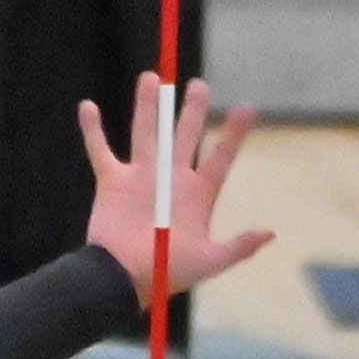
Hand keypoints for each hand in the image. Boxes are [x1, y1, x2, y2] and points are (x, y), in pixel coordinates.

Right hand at [77, 71, 272, 302]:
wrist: (121, 280)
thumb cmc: (166, 274)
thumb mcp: (209, 262)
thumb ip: (238, 247)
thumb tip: (270, 233)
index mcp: (197, 195)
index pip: (220, 157)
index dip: (234, 134)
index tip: (247, 108)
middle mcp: (170, 180)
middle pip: (184, 136)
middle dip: (192, 110)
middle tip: (199, 85)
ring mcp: (141, 178)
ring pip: (146, 133)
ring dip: (148, 107)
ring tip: (151, 78)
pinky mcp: (112, 182)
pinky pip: (100, 151)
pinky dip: (92, 130)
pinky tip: (87, 106)